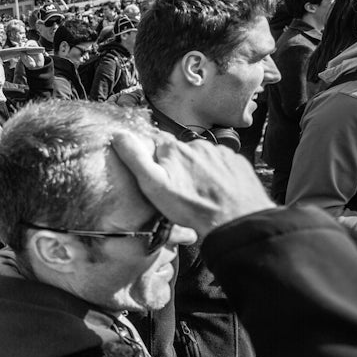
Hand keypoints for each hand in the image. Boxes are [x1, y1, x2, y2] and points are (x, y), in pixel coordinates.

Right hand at [112, 131, 273, 237]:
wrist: (235, 221)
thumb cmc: (192, 207)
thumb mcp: (154, 186)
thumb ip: (136, 159)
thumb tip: (119, 135)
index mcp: (174, 149)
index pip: (159, 145)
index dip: (157, 161)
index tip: (160, 176)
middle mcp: (198, 145)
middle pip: (182, 152)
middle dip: (179, 166)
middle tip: (180, 190)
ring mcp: (220, 153)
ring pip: (203, 158)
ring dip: (199, 170)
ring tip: (199, 193)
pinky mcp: (237, 162)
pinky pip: (222, 165)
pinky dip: (218, 175)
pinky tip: (216, 191)